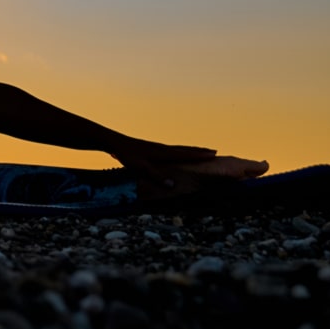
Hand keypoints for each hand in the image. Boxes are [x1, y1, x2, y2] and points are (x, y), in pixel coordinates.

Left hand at [111, 138, 268, 196]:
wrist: (115, 143)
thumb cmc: (127, 155)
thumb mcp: (141, 168)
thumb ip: (157, 177)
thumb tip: (173, 185)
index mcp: (163, 153)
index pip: (186, 154)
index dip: (200, 155)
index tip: (214, 154)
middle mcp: (163, 149)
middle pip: (185, 150)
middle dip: (200, 151)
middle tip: (214, 152)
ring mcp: (158, 148)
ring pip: (179, 149)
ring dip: (191, 150)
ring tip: (201, 151)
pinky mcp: (152, 149)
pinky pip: (171, 150)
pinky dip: (180, 151)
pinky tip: (178, 154)